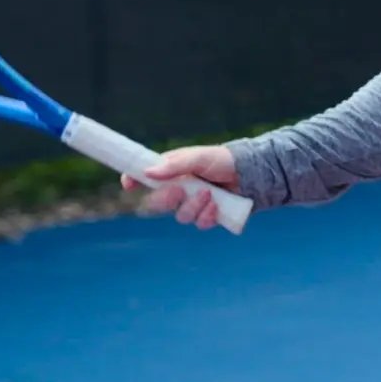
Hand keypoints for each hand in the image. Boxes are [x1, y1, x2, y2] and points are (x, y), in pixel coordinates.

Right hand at [120, 145, 239, 230]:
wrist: (252, 173)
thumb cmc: (223, 160)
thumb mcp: (199, 157)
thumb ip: (175, 165)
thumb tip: (148, 173)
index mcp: (171, 171)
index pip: (144, 178)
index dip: (132, 181)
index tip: (128, 185)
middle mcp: (179, 189)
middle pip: (157, 204)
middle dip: (166, 200)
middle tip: (179, 191)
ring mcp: (192, 204)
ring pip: (180, 216)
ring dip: (193, 206)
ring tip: (209, 194)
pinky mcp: (207, 216)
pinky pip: (199, 224)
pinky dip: (207, 215)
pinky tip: (217, 205)